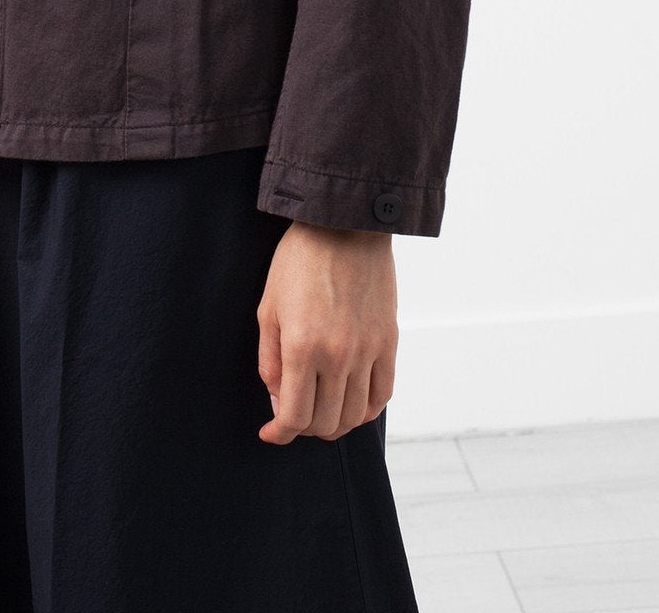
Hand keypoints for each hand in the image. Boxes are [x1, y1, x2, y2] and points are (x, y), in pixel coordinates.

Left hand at [256, 222, 396, 443]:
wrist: (344, 225)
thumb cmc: (299, 260)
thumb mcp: (268, 307)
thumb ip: (271, 360)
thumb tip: (278, 400)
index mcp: (303, 347)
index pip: (295, 416)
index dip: (280, 433)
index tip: (271, 433)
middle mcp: (338, 356)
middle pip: (325, 422)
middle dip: (304, 429)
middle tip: (292, 416)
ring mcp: (368, 350)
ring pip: (355, 416)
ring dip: (335, 423)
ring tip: (321, 412)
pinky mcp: (389, 341)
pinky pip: (383, 395)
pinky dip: (366, 410)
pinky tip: (351, 404)